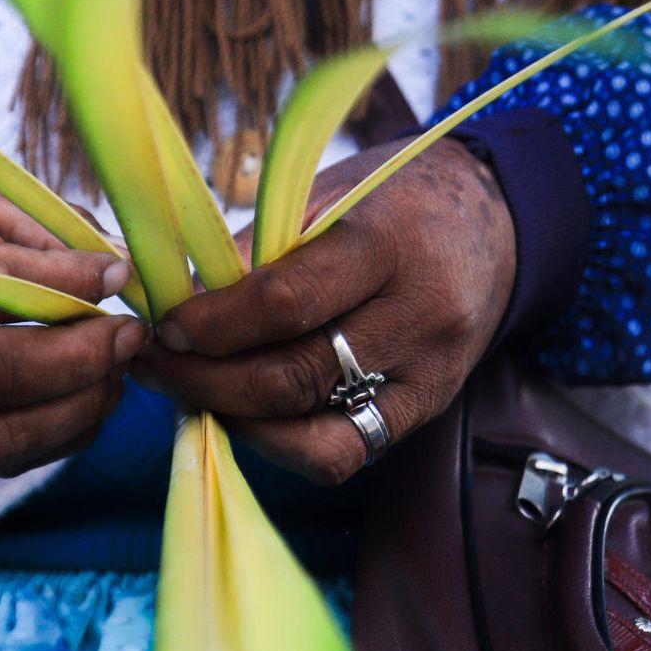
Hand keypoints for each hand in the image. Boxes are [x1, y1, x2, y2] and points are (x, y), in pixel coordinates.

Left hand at [131, 137, 513, 484]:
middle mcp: (417, 320)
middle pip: (292, 378)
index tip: (163, 324)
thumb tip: (177, 301)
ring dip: (234, 420)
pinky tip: (243, 415)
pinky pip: (344, 455)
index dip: (211, 323)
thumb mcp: (326, 194)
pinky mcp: (427, 411)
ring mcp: (428, 377)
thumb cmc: (396, 200)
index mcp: (387, 246)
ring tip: (187, 391)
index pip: (286, 302)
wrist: (496, 226)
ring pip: (314, 434)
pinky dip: (280, 443)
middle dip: (204, 380)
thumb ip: (256, 250)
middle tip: (154, 364)